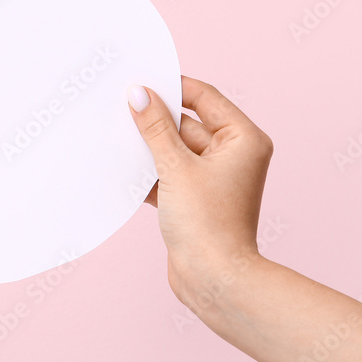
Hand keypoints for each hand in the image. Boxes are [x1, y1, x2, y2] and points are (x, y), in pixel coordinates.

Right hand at [127, 76, 273, 304]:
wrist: (213, 279)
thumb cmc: (208, 225)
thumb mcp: (175, 166)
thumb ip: (155, 127)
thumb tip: (139, 94)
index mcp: (243, 139)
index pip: (204, 97)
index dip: (172, 88)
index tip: (140, 81)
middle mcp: (233, 155)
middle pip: (187, 124)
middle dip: (155, 121)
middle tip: (121, 109)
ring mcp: (214, 179)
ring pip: (174, 150)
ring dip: (149, 148)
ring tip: (118, 139)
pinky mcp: (195, 199)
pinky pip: (168, 174)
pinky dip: (149, 172)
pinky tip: (123, 169)